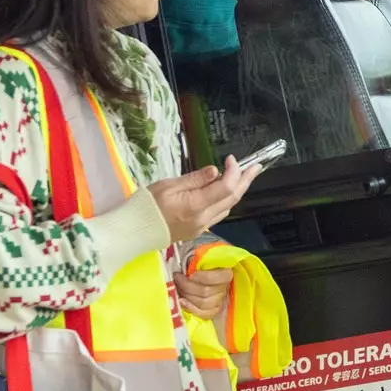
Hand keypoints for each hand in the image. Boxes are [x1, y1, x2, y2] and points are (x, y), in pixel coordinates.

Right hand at [146, 157, 262, 242]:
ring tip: (243, 177)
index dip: (233, 172)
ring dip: (237, 191)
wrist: (135, 231)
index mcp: (195, 205)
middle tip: (255, 166)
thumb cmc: (146, 205)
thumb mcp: (167, 185)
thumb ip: (194, 179)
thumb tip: (215, 171)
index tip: (231, 159)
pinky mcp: (197, 230)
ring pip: (227, 207)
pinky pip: (218, 214)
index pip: (225, 187)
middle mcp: (202, 218)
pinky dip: (226, 201)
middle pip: (232, 199)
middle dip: (245, 181)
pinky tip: (225, 192)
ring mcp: (201, 226)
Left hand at [175, 267, 232, 322]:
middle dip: (187, 286)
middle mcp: (225, 288)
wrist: (200, 274)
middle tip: (177, 279)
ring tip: (178, 289)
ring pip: (203, 303)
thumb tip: (188, 265)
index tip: (190, 274)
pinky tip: (182, 302)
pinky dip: (191, 308)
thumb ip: (195, 262)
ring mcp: (220, 300)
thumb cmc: (199, 265)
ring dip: (187, 296)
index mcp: (225, 273)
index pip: (217, 277)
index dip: (202, 277)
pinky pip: (204, 314)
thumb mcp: (199, 259)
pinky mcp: (214, 310)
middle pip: (206, 291)